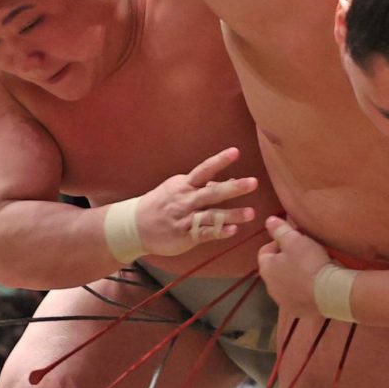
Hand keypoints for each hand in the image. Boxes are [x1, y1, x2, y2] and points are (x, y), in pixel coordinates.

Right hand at [135, 147, 257, 256]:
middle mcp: (186, 200)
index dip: (220, 161)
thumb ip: (204, 186)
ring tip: (251, 213)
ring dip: (232, 214)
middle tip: (253, 182)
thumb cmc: (161, 204)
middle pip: (212, 192)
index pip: (204, 169)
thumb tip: (231, 180)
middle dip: (233, 188)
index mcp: (185, 185)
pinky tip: (232, 231)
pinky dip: (218, 232)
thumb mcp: (178, 189)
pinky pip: (204, 233)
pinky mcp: (185, 235)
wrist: (135, 225)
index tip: (236, 152)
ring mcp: (185, 218)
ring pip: (212, 215)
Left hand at [258, 216, 332, 316]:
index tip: (293, 239)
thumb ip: (280, 229)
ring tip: (311, 269)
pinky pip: (298, 297)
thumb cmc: (309, 263)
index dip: (278, 242)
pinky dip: (303, 290)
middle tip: (304, 252)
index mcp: (266, 269)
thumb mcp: (294, 240)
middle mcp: (270, 288)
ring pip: (286, 284)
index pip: (265, 251)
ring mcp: (284, 302)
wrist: (328, 293)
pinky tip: (315, 285)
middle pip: (275, 269)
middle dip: (286, 260)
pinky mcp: (298, 311)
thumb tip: (268, 221)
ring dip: (294, 276)